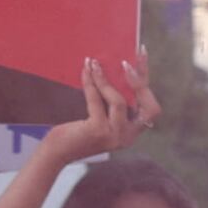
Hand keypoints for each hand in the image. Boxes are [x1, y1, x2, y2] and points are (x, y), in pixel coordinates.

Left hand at [41, 55, 156, 169]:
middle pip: (148, 107)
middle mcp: (127, 136)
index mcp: (131, 132)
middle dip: (139, 81)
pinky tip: (86, 71)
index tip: (141, 55)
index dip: (147, 81)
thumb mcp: (100, 118)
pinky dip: (91, 83)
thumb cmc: (76, 132)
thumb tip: (113, 68)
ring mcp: (114, 135)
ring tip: (94, 63)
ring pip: (118, 100)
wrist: (56, 152)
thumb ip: (111, 103)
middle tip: (124, 62)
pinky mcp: (98, 131)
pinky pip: (97, 100)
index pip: (150, 107)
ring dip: (105, 79)